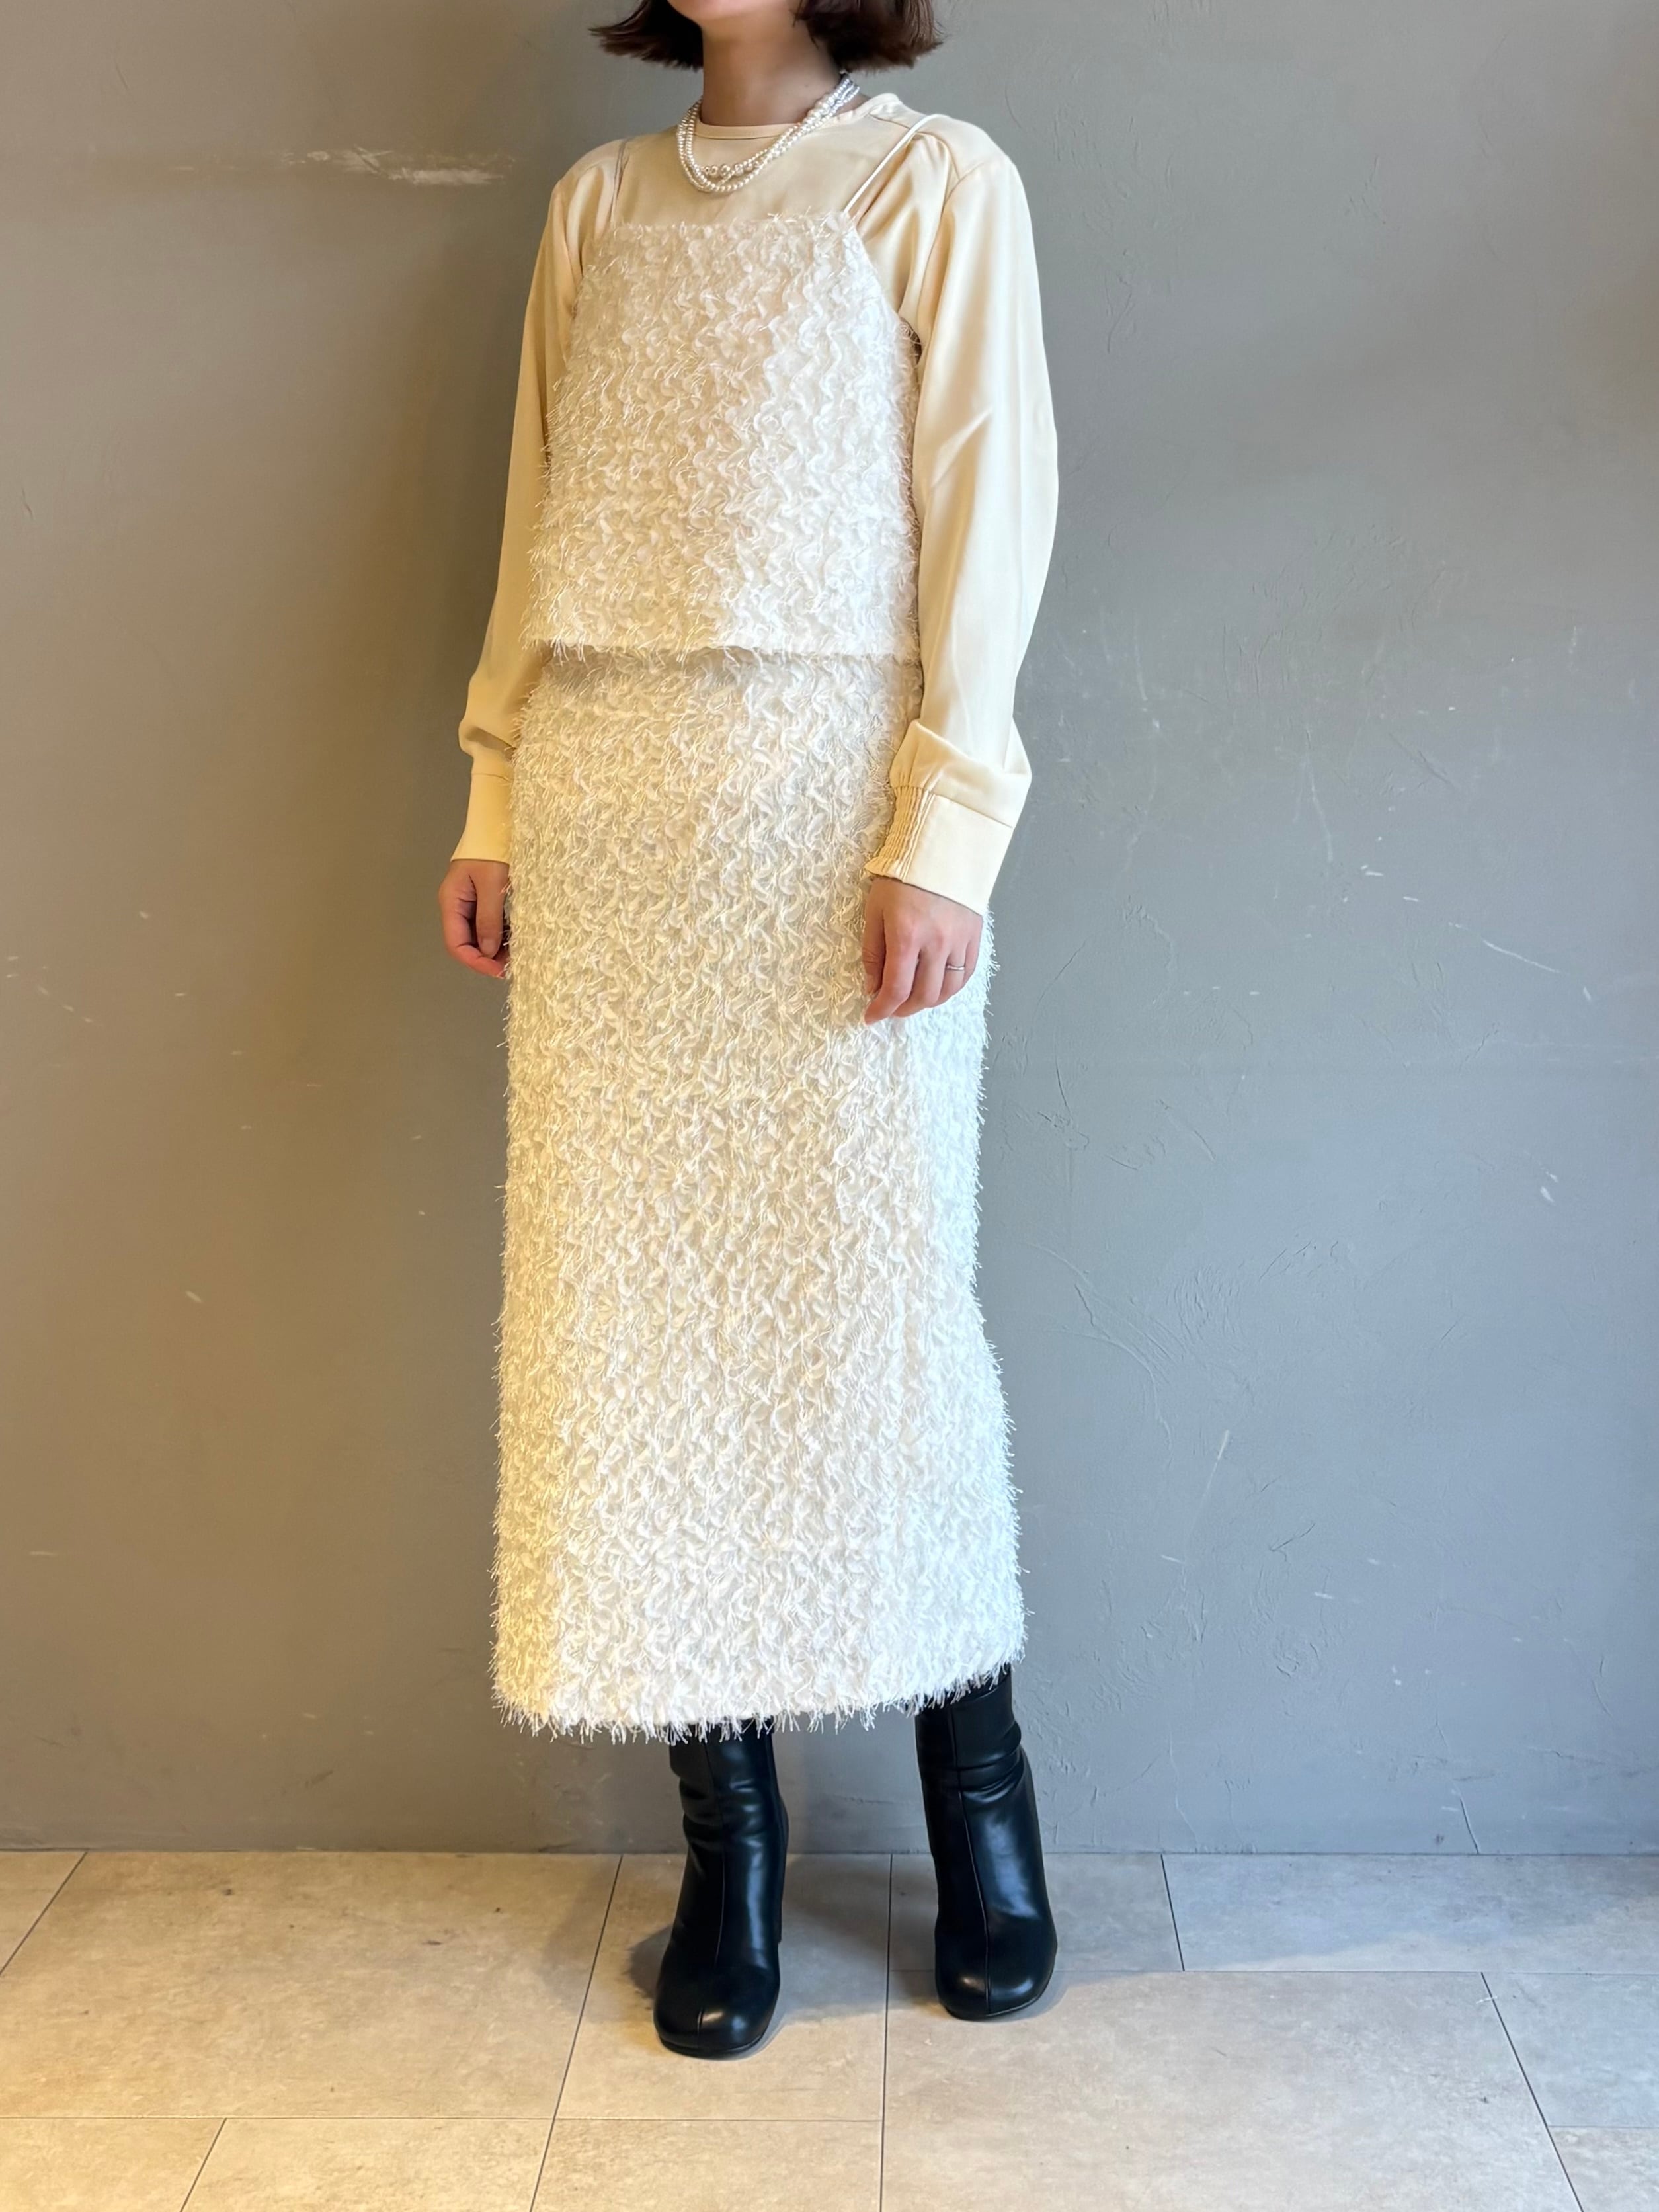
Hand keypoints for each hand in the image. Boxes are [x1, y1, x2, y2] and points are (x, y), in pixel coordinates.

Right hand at [439, 858, 510, 978]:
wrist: (496, 824)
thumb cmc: (492, 849)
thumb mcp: (493, 884)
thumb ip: (489, 919)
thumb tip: (489, 951)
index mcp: (451, 901)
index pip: (456, 943)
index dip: (475, 961)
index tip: (497, 970)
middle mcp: (457, 905)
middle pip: (466, 942)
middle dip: (486, 958)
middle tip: (510, 966)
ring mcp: (469, 903)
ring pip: (479, 936)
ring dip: (494, 949)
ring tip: (515, 956)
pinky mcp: (483, 899)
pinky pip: (489, 924)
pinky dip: (500, 935)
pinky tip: (515, 940)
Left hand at [861, 873, 982, 1023]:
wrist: (939, 848)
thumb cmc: (901, 877)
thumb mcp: (875, 911)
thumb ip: (872, 953)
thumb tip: (872, 987)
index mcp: (907, 936)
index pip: (896, 989)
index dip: (882, 1009)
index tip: (871, 1017)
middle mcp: (936, 943)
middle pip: (923, 995)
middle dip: (903, 1009)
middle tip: (891, 1008)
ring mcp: (959, 941)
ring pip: (946, 990)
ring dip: (927, 1002)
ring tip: (912, 1000)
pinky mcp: (974, 936)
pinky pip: (965, 974)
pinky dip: (949, 988)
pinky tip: (936, 987)